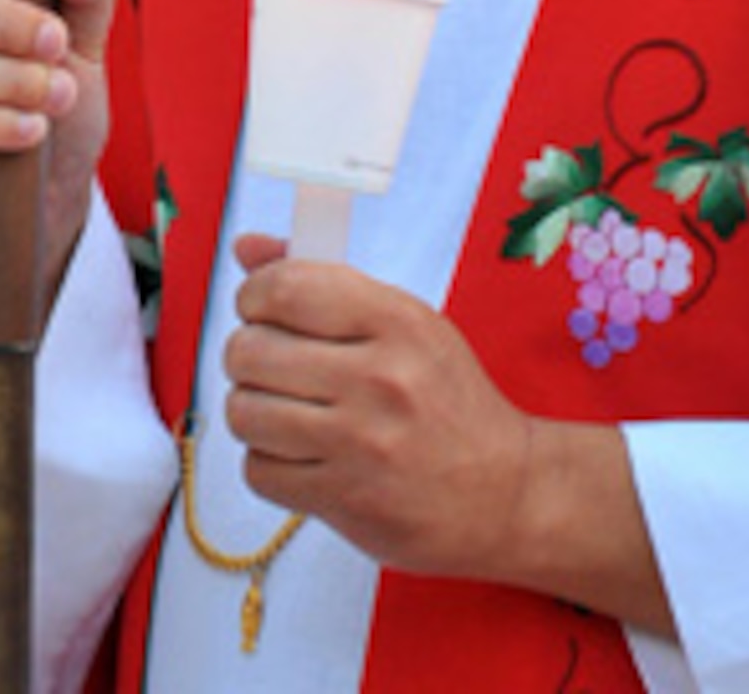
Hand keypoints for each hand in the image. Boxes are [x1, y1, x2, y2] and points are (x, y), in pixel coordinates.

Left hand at [221, 236, 675, 632]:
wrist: (504, 492)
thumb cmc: (449, 400)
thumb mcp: (405, 323)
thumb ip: (323, 283)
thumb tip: (245, 249)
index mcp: (395, 321)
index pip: (285, 289)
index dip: (253, 296)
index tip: (258, 309)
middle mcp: (378, 378)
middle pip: (251, 352)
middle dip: (246, 357)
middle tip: (270, 366)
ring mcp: (361, 444)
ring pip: (244, 413)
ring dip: (251, 411)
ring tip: (282, 412)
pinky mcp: (345, 499)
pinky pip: (258, 471)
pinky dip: (267, 463)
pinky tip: (300, 455)